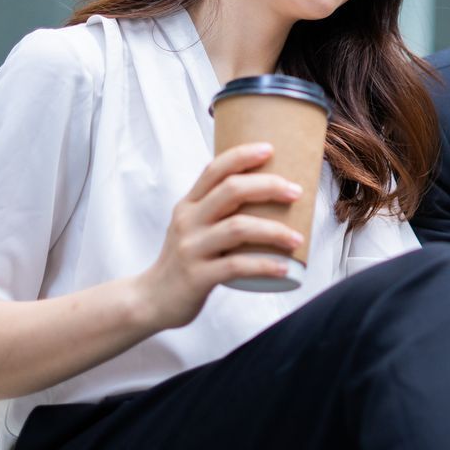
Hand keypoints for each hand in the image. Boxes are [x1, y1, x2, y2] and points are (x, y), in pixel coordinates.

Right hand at [137, 143, 304, 328]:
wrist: (152, 300)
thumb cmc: (186, 260)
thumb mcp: (193, 227)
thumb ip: (218, 210)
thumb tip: (266, 193)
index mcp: (189, 205)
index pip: (214, 170)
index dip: (242, 155)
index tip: (270, 149)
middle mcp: (188, 221)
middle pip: (231, 191)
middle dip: (268, 187)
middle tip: (296, 192)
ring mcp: (191, 248)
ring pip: (238, 228)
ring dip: (274, 230)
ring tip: (298, 238)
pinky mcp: (197, 276)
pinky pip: (236, 266)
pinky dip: (264, 265)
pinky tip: (284, 268)